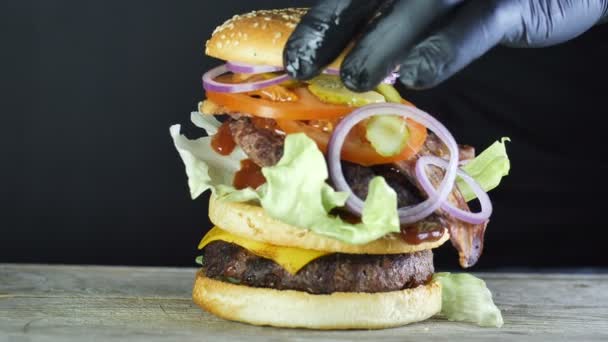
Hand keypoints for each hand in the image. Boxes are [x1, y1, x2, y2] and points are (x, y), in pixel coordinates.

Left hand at [283, 0, 607, 90]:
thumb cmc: (475, 1)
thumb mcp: (427, 9)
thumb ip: (390, 22)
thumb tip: (343, 64)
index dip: (323, 22)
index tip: (295, 59)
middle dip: (337, 28)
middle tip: (306, 68)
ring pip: (422, 4)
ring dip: (384, 40)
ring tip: (356, 77)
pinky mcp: (512, 1)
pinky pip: (478, 23)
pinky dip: (447, 48)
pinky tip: (420, 73)